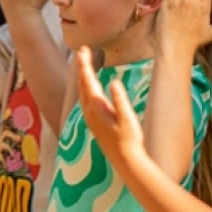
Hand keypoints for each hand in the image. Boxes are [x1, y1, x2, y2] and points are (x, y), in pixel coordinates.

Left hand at [74, 45, 145, 170]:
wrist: (126, 161)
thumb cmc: (130, 139)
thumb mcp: (128, 118)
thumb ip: (119, 100)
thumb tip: (113, 82)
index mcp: (96, 108)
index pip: (87, 81)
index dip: (84, 64)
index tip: (82, 50)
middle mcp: (89, 113)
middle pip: (82, 84)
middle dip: (82, 67)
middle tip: (82, 51)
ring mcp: (90, 119)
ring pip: (82, 93)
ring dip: (82, 77)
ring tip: (84, 65)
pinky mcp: (94, 124)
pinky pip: (85, 101)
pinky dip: (86, 89)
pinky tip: (89, 88)